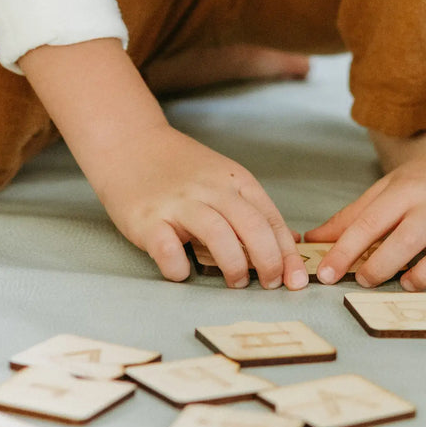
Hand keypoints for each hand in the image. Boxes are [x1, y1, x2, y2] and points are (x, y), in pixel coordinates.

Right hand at [90, 124, 308, 289]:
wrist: (129, 142)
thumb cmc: (178, 168)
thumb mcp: (221, 178)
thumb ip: (248, 207)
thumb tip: (285, 243)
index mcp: (234, 180)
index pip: (270, 219)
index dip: (287, 253)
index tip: (295, 279)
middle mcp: (210, 189)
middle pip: (252, 226)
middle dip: (269, 261)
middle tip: (270, 284)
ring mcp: (178, 203)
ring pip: (218, 235)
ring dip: (234, 265)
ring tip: (236, 282)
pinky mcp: (147, 219)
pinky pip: (168, 249)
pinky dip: (179, 267)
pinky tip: (183, 272)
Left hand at [306, 141, 425, 291]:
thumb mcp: (388, 189)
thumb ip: (352, 217)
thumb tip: (311, 241)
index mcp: (406, 192)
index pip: (370, 222)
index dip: (344, 251)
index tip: (325, 275)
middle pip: (408, 237)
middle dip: (382, 263)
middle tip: (364, 281)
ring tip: (409, 283)